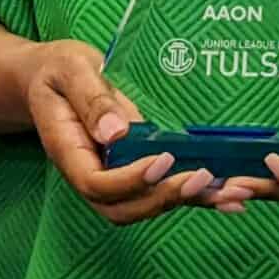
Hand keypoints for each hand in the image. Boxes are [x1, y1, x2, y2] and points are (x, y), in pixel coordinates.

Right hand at [22, 39, 218, 224]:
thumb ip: (91, 99)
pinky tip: (229, 196)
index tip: (162, 159)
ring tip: (228, 193)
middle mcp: (89, 172)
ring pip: (145, 206)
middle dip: (164, 198)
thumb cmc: (58, 70)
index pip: (97, 183)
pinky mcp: (133, 169)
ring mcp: (111, 175)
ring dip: (186, 203)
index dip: (131, 179)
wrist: (49, 78)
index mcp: (69, 151)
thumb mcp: (70, 70)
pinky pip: (161, 191)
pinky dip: (196, 198)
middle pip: (123, 207)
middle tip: (202, 178)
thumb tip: (115, 134)